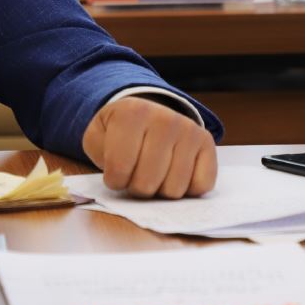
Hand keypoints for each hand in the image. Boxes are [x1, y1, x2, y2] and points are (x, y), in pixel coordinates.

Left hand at [81, 96, 216, 198]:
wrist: (145, 113)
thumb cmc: (118, 131)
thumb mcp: (97, 136)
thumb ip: (100, 154)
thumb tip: (119, 179)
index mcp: (133, 113)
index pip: (120, 169)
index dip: (114, 181)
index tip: (114, 173)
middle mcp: (165, 118)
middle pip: (147, 183)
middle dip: (136, 187)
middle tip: (135, 175)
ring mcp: (189, 130)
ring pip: (174, 189)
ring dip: (160, 191)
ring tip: (153, 174)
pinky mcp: (207, 143)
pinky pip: (201, 185)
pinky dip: (187, 189)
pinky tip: (174, 174)